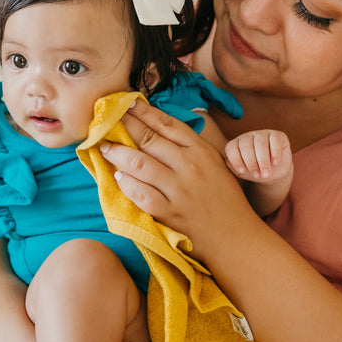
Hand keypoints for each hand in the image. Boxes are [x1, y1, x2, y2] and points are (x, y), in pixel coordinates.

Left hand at [99, 97, 251, 254]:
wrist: (236, 239)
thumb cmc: (225, 200)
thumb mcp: (215, 165)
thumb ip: (190, 148)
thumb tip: (157, 129)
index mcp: (202, 151)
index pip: (167, 124)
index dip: (144, 111)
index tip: (126, 103)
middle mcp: (190, 167)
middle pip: (149, 139)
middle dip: (124, 126)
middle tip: (106, 120)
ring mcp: (179, 190)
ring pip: (140, 164)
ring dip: (118, 153)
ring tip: (105, 147)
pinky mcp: (170, 213)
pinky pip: (140, 193)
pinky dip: (126, 183)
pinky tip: (117, 177)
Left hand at [224, 129, 292, 183]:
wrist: (276, 172)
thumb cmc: (256, 172)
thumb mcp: (244, 172)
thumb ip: (236, 168)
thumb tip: (232, 164)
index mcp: (237, 144)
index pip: (231, 148)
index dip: (235, 159)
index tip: (241, 171)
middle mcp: (248, 137)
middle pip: (246, 145)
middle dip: (251, 162)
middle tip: (257, 175)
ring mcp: (263, 134)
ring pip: (260, 143)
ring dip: (263, 160)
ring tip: (266, 174)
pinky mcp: (277, 135)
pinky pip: (275, 139)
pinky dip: (275, 152)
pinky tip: (275, 163)